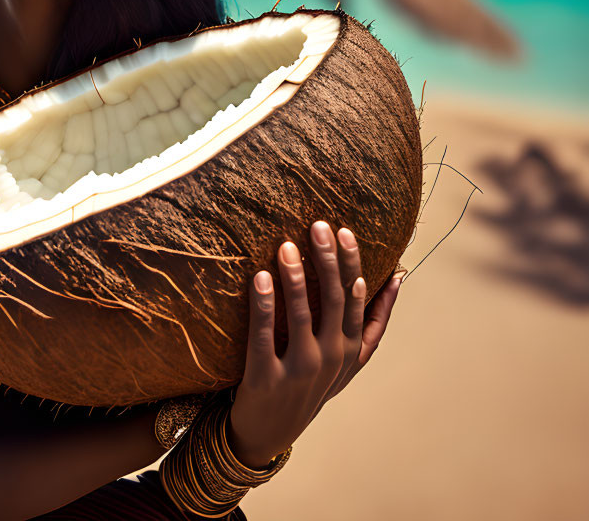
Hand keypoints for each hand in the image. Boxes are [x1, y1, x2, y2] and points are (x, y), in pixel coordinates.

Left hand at [226, 221, 402, 468]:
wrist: (269, 432)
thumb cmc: (310, 385)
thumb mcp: (349, 359)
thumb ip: (373, 322)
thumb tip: (399, 277)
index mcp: (350, 349)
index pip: (358, 300)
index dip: (353, 265)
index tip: (346, 231)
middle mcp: (331, 359)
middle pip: (335, 302)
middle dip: (329, 262)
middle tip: (319, 225)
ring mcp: (300, 370)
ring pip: (302, 316)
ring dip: (296, 278)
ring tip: (286, 245)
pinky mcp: (266, 378)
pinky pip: (264, 336)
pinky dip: (263, 306)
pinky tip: (259, 277)